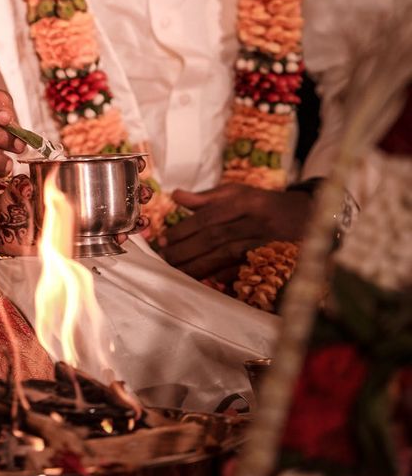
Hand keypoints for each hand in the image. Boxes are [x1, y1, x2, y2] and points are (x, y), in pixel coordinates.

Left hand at [159, 183, 313, 284]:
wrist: (311, 218)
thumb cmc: (265, 205)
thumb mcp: (240, 193)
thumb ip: (208, 197)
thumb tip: (176, 196)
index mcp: (246, 201)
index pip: (209, 217)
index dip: (184, 229)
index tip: (164, 240)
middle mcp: (256, 221)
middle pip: (216, 237)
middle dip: (187, 250)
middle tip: (166, 259)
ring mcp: (267, 243)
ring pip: (228, 256)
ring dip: (201, 266)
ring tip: (179, 272)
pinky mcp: (276, 262)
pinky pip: (247, 272)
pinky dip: (226, 278)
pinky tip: (208, 282)